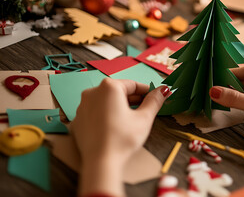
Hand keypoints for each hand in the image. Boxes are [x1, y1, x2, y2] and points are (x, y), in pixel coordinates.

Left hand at [70, 78, 169, 195]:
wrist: (101, 162)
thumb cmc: (123, 138)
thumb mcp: (144, 118)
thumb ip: (154, 101)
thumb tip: (164, 90)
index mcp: (109, 87)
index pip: (133, 85)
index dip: (146, 91)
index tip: (155, 97)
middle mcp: (92, 92)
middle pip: (118, 92)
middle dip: (133, 99)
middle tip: (146, 109)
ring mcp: (82, 107)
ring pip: (106, 102)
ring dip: (119, 107)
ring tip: (132, 119)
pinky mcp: (77, 121)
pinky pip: (95, 113)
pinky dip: (106, 116)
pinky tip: (116, 127)